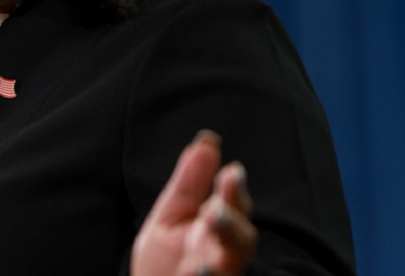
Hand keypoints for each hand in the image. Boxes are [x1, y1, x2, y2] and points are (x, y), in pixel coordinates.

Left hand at [131, 130, 257, 275]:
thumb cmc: (163, 264)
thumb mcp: (169, 218)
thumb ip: (188, 184)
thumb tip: (207, 141)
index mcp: (218, 228)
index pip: (233, 204)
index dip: (234, 189)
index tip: (232, 171)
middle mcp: (224, 254)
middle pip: (241, 237)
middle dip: (231, 220)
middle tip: (218, 204)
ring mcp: (219, 274)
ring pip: (232, 263)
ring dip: (223, 245)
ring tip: (210, 224)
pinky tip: (194, 269)